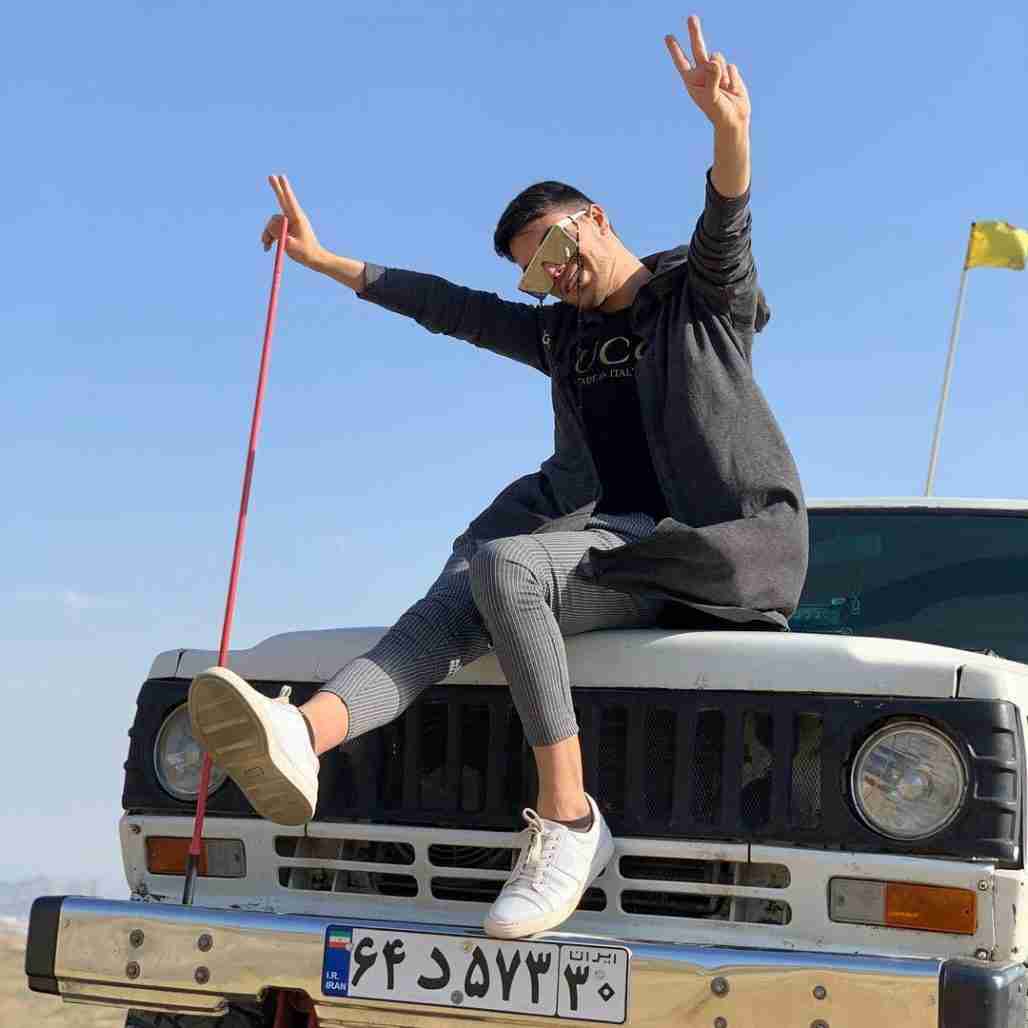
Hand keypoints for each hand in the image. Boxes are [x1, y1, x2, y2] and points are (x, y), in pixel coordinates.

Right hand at [261, 175, 324, 268]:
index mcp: (298, 219)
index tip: (281, 176)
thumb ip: (282, 237)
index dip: (285, 189)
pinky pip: (273, 230)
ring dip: (267, 234)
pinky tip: (267, 248)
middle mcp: (293, 218)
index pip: (289, 201)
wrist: (313, 259)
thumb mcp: (293, 247)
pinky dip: (269, 238)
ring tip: (267, 247)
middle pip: (282, 201)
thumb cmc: (306, 253)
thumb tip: (272, 228)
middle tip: (270, 175)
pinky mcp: (286, 229)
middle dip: (276, 189)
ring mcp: (289, 223)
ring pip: (272, 223)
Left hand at [665, 15, 749, 133]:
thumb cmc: (718, 112)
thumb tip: (714, 60)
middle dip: (695, 32)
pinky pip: (731, 67)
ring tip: (724, 88)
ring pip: (718, 58)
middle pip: (698, 48)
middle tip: (691, 17)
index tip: (668, 36)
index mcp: (692, 80)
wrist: (734, 118)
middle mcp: (702, 73)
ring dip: (722, 73)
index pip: (681, 62)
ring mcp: (716, 70)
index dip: (675, 49)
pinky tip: (732, 88)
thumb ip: (712, 79)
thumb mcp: (712, 98)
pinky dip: (732, 78)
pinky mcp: (728, 71)